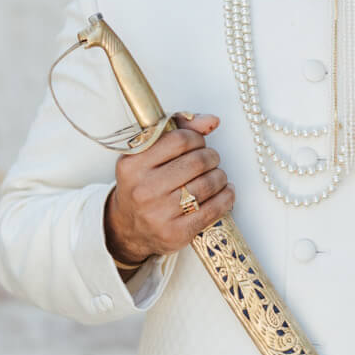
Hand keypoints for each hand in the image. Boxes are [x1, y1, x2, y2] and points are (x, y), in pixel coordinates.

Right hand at [103, 114, 234, 265]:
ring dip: (220, 177)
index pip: (179, 140)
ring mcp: (159, 214)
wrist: (128, 228)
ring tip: (216, 177)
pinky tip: (225, 192)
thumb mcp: (148, 154)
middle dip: (211, 157)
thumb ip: (178, 130)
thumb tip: (211, 121)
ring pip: (208, 184)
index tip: (198, 144)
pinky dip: (226, 198)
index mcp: (133, 165)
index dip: (197, 138)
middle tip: (211, 160)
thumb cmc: (142, 185)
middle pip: (197, 162)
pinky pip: (213, 210)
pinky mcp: (176, 233)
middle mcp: (143, 190)